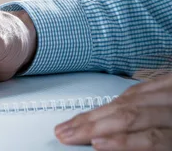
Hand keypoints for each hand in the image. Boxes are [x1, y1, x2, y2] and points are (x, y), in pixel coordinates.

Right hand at [55, 73, 171, 149]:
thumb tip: (112, 147)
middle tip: (66, 134)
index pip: (153, 136)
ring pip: (129, 99)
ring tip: (72, 124)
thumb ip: (156, 144)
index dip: (123, 142)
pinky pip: (139, 89)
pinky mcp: (171, 82)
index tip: (96, 145)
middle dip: (95, 125)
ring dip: (97, 114)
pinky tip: (100, 110)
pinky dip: (115, 101)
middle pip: (133, 114)